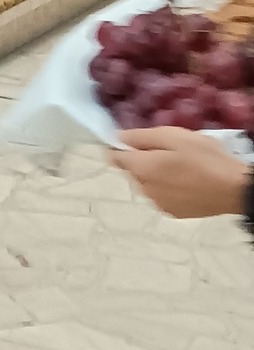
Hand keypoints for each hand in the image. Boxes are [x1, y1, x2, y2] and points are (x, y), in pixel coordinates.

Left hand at [109, 127, 249, 217]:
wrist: (235, 190)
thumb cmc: (204, 158)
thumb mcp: (173, 136)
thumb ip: (140, 137)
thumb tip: (116, 137)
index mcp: (141, 169)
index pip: (114, 157)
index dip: (120, 146)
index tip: (134, 141)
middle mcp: (144, 189)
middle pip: (131, 170)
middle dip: (142, 160)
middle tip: (167, 152)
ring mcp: (158, 203)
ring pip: (146, 184)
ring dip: (154, 175)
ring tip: (179, 167)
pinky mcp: (173, 213)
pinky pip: (160, 195)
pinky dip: (166, 188)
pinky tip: (185, 182)